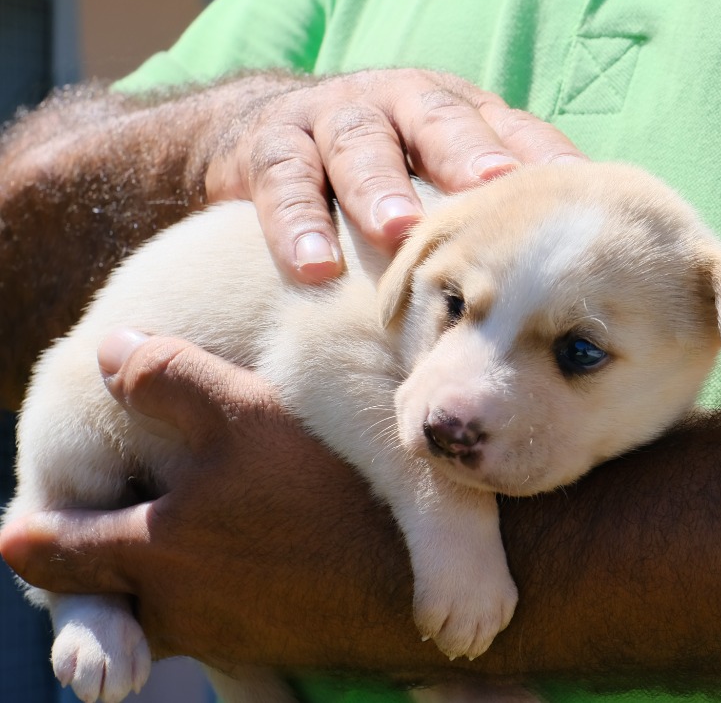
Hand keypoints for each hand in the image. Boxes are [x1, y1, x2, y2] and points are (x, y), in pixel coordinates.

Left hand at [0, 335, 434, 676]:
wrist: (413, 587)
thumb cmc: (327, 498)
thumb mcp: (246, 416)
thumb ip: (170, 379)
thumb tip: (110, 348)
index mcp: (147, 552)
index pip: (46, 552)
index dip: (34, 529)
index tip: (33, 515)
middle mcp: (171, 608)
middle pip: (97, 592)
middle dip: (95, 558)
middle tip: (115, 516)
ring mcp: (223, 634)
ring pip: (159, 607)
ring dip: (163, 573)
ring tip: (199, 524)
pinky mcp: (272, 641)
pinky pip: (219, 618)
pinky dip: (219, 588)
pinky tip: (261, 547)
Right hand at [206, 69, 584, 281]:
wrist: (256, 132)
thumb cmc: (384, 169)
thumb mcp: (441, 171)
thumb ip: (497, 202)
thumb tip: (589, 256)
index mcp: (456, 110)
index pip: (509, 128)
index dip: (542, 153)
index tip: (577, 186)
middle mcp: (399, 102)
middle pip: (438, 120)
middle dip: (466, 152)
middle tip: (493, 186)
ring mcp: (332, 118)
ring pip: (359, 145)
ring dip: (380, 187)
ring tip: (399, 231)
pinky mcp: (267, 147)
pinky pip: (283, 182)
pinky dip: (296, 224)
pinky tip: (314, 267)